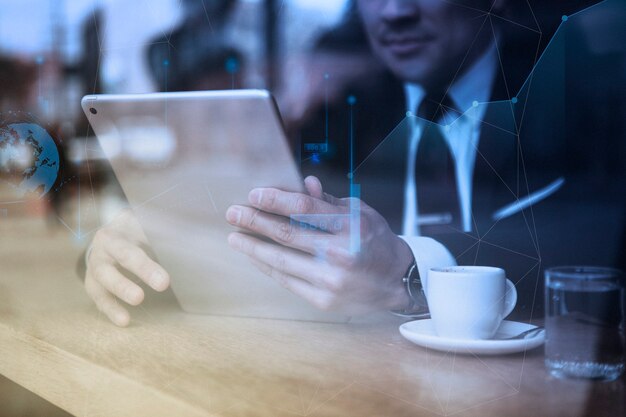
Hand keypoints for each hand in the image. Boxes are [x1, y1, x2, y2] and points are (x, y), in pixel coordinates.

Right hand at [84, 209, 169, 325]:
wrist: (110, 235)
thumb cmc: (134, 232)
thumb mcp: (144, 226)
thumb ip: (162, 232)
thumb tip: (190, 240)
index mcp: (116, 234)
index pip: (131, 249)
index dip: (146, 266)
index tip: (165, 281)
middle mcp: (102, 250)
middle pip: (120, 261)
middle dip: (141, 273)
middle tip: (162, 286)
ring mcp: (95, 268)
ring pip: (103, 282)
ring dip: (120, 294)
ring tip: (132, 310)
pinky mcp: (93, 285)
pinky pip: (100, 299)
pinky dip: (111, 310)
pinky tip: (124, 321)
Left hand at [225, 176, 412, 313]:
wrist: (396, 280)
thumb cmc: (375, 240)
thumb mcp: (360, 212)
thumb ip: (328, 201)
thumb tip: (302, 184)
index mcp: (351, 226)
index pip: (304, 208)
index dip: (275, 200)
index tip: (253, 195)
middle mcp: (340, 253)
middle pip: (286, 233)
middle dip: (254, 221)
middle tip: (232, 214)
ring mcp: (330, 280)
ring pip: (280, 259)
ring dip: (253, 246)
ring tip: (235, 237)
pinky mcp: (323, 299)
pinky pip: (286, 280)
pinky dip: (267, 266)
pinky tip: (255, 256)